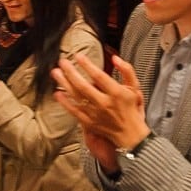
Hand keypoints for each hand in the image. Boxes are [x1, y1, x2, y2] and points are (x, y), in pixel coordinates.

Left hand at [53, 54, 147, 173]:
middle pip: (83, 86)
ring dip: (64, 84)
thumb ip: (127, 70)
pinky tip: (57, 93)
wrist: (130, 134)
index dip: (87, 65)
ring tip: (56, 73)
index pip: (99, 76)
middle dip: (71, 72)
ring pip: (76, 97)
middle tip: (62, 62)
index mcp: (116, 93)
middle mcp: (104, 103)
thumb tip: (115, 58)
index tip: (78, 55)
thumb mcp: (135, 87)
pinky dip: (65, 103)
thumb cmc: (131, 108)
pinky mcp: (89, 122)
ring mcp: (95, 114)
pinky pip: (74, 111)